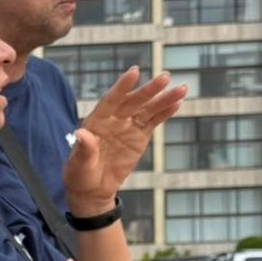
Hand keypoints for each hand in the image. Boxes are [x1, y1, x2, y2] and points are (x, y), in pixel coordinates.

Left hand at [64, 67, 187, 213]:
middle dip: (149, 90)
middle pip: (133, 101)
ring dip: (164, 98)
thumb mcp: (79, 164)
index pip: (111, 100)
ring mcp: (128, 126)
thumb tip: (80, 133)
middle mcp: (113, 118)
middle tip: (166, 78)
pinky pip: (154, 121)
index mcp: (96, 120)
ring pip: (148, 109)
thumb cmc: (80, 175)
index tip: (135, 72)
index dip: (122, 86)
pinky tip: (178, 103)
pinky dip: (165, 112)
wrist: (92, 188)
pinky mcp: (139, 136)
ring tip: (182, 88)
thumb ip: (84, 148)